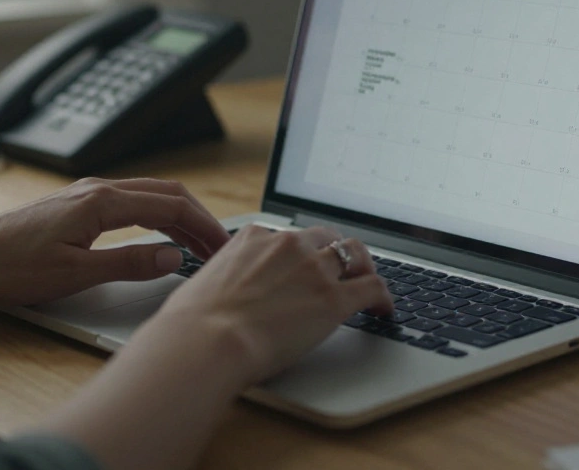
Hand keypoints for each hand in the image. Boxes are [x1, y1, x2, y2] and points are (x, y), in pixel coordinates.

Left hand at [0, 177, 230, 306]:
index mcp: (102, 202)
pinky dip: (156, 216)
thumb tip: (172, 257)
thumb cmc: (11, 266)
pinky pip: (130, 202)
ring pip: (149, 196)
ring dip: (179, 217)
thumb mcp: (75, 274)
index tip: (223, 247)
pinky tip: (159, 236)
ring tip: (198, 244)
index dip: (204, 227)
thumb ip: (128, 264)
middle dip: (199, 219)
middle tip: (220, 247)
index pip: (171, 206)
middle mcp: (97, 189)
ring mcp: (86, 194)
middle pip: (166, 194)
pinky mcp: (76, 205)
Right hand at [147, 224, 394, 384]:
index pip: (289, 237)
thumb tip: (218, 295)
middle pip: (326, 238)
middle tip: (343, 270)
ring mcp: (314, 269)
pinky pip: (373, 287)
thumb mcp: (204, 284)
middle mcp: (287, 245)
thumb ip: (223, 280)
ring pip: (355, 255)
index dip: (302, 252)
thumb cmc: (195, 323)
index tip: (306, 264)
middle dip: (336, 253)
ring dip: (363, 268)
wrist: (208, 341)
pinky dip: (383, 297)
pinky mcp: (334, 298)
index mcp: (254, 237)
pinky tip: (383, 310)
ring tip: (368, 284)